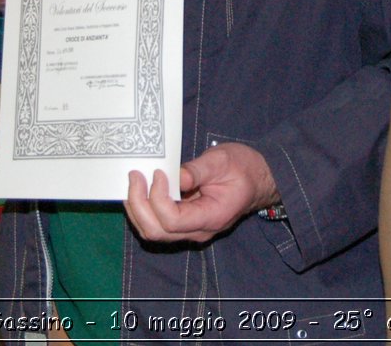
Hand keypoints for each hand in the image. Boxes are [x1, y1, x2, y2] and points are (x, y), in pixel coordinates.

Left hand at [123, 143, 278, 243]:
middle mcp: (198, 231)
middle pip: (157, 231)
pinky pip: (157, 224)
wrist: (256, 180)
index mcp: (211, 217)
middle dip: (139, 204)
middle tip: (135, 176)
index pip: (173, 221)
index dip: (158, 198)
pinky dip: (143, 209)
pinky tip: (140, 190)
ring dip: (138, 209)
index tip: (157, 173)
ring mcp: (190, 230)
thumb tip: (173, 176)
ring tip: (134, 182)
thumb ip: (197, 170)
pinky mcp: (183, 223)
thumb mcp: (222, 160)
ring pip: (153, 231)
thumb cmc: (243, 168)